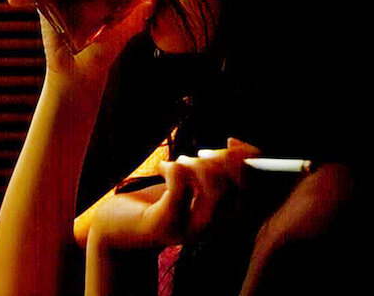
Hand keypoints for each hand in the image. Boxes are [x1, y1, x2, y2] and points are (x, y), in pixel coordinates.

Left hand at [88, 138, 261, 250]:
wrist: (119, 226)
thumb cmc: (158, 199)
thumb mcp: (190, 182)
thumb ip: (213, 167)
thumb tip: (234, 143)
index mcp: (224, 216)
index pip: (254, 188)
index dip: (248, 159)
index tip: (229, 142)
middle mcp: (213, 227)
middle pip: (236, 187)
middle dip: (219, 160)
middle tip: (198, 154)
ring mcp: (190, 229)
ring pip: (213, 189)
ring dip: (195, 165)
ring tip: (179, 162)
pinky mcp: (166, 225)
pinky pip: (179, 188)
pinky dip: (173, 169)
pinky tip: (163, 168)